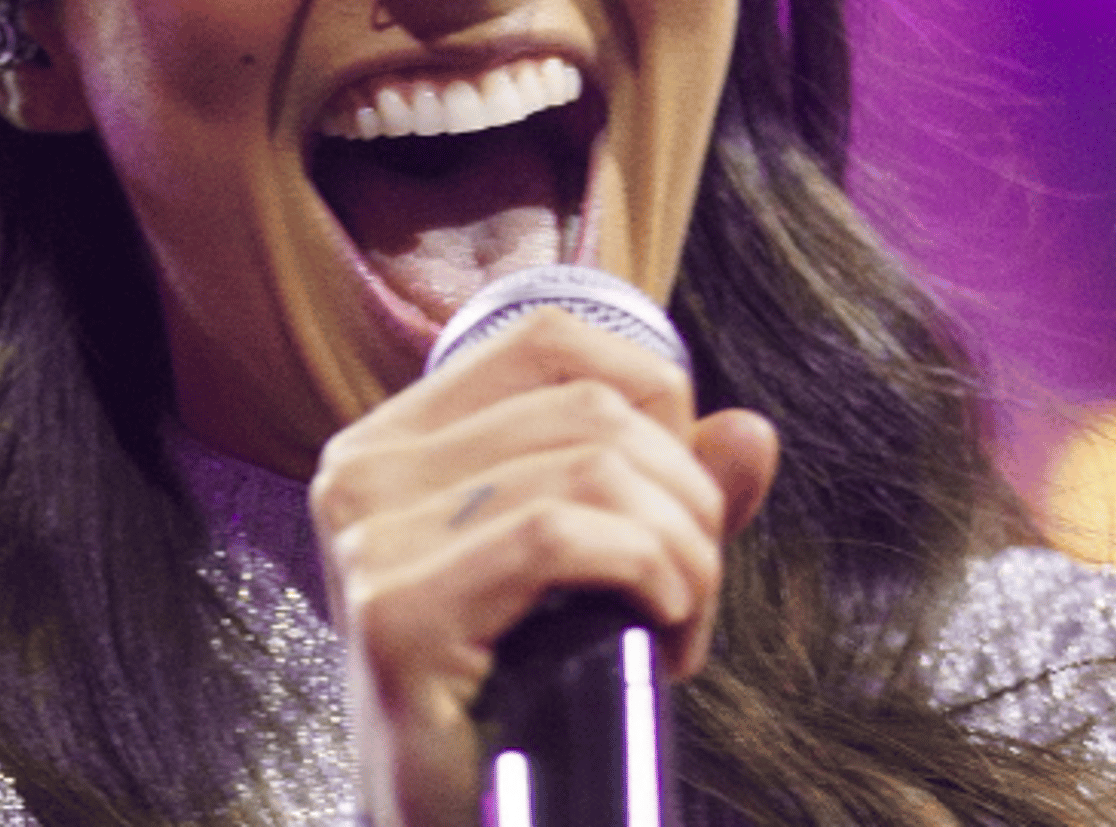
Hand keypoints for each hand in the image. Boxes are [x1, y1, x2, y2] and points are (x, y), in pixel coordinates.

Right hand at [309, 306, 778, 826]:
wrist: (460, 823)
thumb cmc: (520, 693)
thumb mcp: (598, 567)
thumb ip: (671, 489)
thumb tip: (752, 431)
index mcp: (396, 437)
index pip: (547, 338)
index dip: (650, 393)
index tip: (679, 486)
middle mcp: (363, 470)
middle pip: (589, 406)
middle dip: (686, 493)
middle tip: (693, 585)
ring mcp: (369, 540)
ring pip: (590, 466)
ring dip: (681, 549)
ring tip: (679, 621)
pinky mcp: (393, 615)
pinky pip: (558, 536)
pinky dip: (645, 572)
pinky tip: (660, 630)